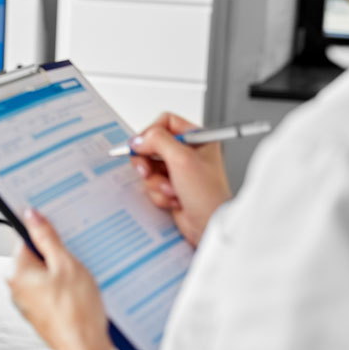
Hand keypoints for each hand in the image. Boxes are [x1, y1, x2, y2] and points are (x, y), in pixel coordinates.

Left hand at [9, 209, 112, 349]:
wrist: (85, 349)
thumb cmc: (76, 311)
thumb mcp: (66, 264)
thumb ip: (47, 238)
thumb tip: (32, 216)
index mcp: (17, 272)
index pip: (25, 239)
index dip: (45, 234)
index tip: (59, 232)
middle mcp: (17, 288)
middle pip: (36, 258)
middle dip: (56, 255)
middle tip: (76, 259)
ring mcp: (29, 303)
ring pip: (45, 276)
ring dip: (63, 273)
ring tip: (81, 280)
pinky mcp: (42, 314)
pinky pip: (51, 292)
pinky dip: (65, 289)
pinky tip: (80, 294)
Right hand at [130, 112, 231, 246]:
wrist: (210, 226)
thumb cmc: (208, 195)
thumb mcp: (182, 159)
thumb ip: (158, 141)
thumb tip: (138, 139)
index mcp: (197, 139)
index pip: (165, 122)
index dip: (150, 133)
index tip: (142, 146)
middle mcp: (188, 153)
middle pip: (152, 146)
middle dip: (148, 162)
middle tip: (146, 170)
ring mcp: (179, 171)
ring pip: (150, 167)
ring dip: (156, 182)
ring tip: (172, 190)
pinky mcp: (171, 188)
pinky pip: (152, 184)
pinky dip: (159, 194)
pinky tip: (174, 200)